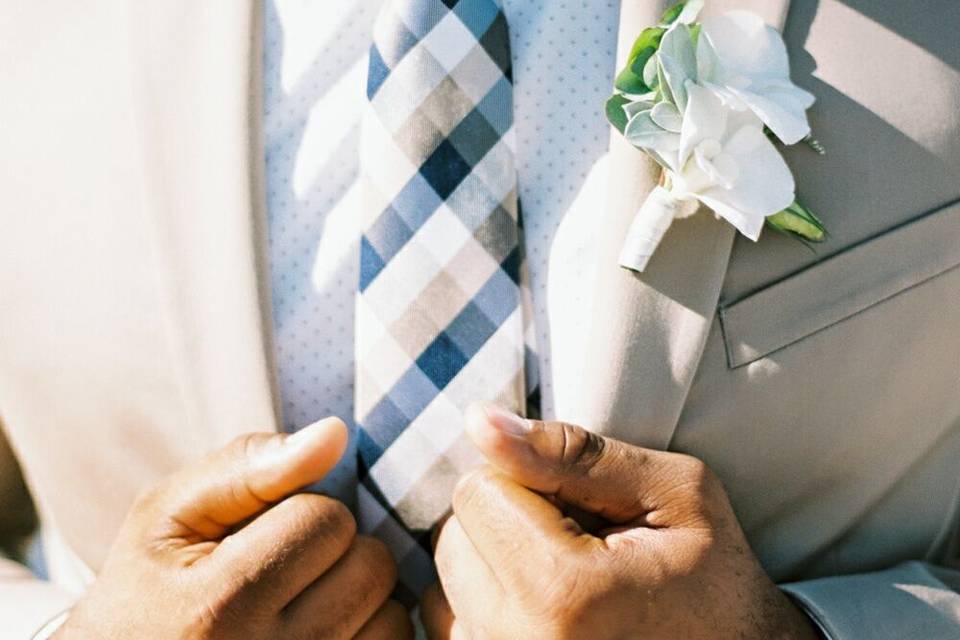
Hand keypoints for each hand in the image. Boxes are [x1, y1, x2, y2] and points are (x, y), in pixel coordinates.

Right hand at [55, 418, 412, 639]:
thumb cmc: (148, 591)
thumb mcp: (168, 517)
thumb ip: (247, 467)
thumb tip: (336, 433)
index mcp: (220, 604)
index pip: (325, 519)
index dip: (301, 511)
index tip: (261, 536)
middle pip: (370, 566)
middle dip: (337, 552)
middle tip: (286, 569)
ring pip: (393, 613)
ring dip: (359, 596)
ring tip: (302, 605)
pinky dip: (370, 633)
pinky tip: (322, 632)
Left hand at [421, 404, 820, 639]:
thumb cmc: (713, 576)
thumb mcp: (671, 491)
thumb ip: (570, 452)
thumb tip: (480, 421)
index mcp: (561, 592)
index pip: (478, 491)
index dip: (530, 479)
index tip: (585, 508)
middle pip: (455, 534)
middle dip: (507, 520)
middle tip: (581, 541)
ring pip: (450, 575)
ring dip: (497, 560)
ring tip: (568, 575)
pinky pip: (456, 615)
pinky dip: (493, 598)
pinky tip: (548, 604)